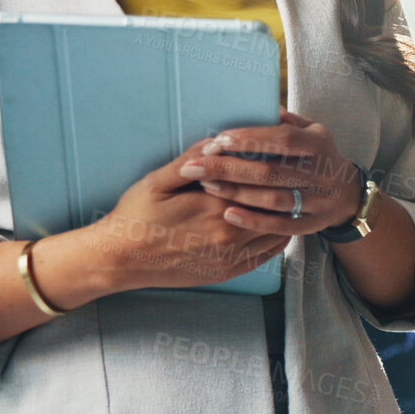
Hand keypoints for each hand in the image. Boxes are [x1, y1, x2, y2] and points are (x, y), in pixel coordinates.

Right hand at [82, 140, 289, 290]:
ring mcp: (231, 256)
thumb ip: (191, 160)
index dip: (269, 168)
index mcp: (214, 205)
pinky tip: (278, 225)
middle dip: (282, 190)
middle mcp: (229, 233)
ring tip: (289, 198)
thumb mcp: (157, 181)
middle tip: (293, 175)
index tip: (278, 156)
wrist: (121, 259)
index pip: (257, 182)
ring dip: (285, 215)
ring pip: (276, 231)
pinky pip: (267, 255)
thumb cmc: (135, 216)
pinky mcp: (228, 272)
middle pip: (272, 207)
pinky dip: (278, 239)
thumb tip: (217, 142)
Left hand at [179, 110, 365, 235]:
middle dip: (229, 168)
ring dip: (236, 192)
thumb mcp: (312, 130)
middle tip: (194, 166)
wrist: (348, 193)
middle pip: (270, 171)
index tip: (218, 141)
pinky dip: (254, 221)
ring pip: (272, 198)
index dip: (250, 140)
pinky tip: (228, 214)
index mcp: (319, 144)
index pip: (283, 140)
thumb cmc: (318, 155)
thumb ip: (285, 121)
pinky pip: (281, 226)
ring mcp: (318, 201)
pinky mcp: (312, 225)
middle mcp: (321, 173)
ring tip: (205, 185)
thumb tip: (256, 105)